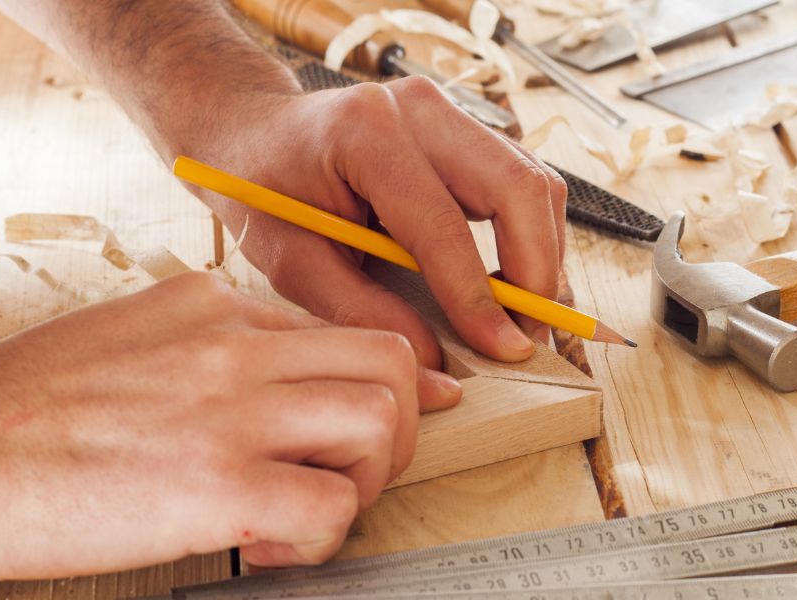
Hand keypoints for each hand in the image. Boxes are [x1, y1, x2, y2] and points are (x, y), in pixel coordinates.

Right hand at [0, 273, 422, 576]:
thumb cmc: (26, 409)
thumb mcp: (126, 335)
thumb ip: (205, 345)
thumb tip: (271, 376)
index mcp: (212, 306)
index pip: (338, 332)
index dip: (376, 383)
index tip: (403, 410)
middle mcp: (235, 345)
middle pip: (388, 360)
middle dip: (399, 421)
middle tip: (357, 468)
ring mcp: (233, 410)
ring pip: (382, 420)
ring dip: (367, 478)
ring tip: (313, 506)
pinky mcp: (222, 485)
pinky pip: (334, 506)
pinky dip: (322, 537)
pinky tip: (269, 546)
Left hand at [184, 77, 566, 386]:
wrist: (254, 131)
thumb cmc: (265, 193)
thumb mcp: (292, 261)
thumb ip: (360, 310)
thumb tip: (434, 360)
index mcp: (366, 134)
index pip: (444, 223)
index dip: (479, 296)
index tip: (504, 349)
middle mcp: (420, 109)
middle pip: (518, 187)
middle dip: (537, 272)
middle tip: (529, 337)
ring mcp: (450, 112)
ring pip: (536, 183)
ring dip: (542, 257)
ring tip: (524, 318)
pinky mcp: (468, 130)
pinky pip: (524, 182)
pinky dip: (531, 238)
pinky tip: (511, 283)